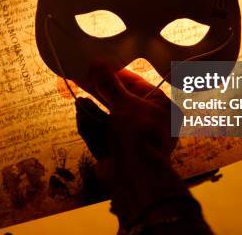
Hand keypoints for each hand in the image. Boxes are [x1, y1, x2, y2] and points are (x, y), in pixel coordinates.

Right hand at [75, 65, 186, 226]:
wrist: (136, 177)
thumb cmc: (139, 134)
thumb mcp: (124, 103)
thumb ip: (109, 84)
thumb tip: (98, 64)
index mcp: (161, 107)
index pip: (136, 84)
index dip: (115, 74)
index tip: (98, 66)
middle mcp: (150, 122)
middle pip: (121, 101)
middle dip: (101, 90)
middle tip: (83, 76)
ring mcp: (134, 139)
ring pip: (110, 117)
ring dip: (94, 106)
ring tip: (79, 95)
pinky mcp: (120, 151)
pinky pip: (104, 133)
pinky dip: (92, 122)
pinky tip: (81, 110)